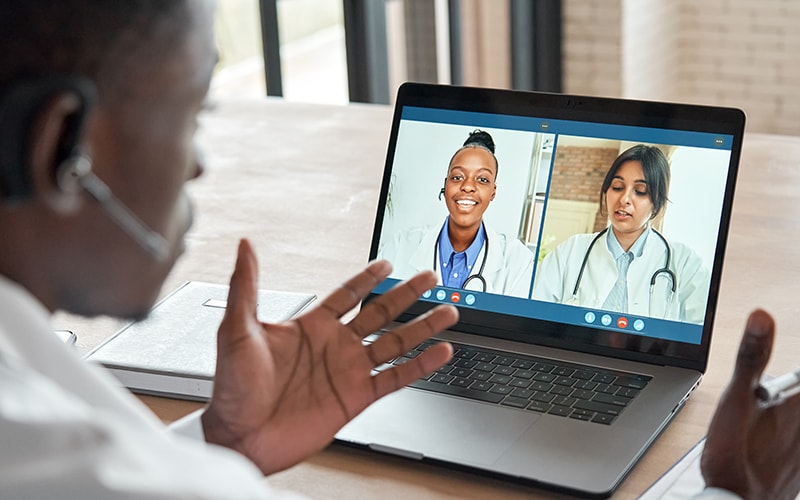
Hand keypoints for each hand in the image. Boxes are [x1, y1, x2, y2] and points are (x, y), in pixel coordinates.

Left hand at [201, 239, 457, 473]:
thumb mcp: (237, 329)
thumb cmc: (231, 386)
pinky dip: (420, 365)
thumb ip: (246, 286)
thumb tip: (245, 246)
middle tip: (429, 277)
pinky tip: (439, 353)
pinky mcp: (356, 397)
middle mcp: (334, 345)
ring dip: (422, 327)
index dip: (367, 278)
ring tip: (448, 311)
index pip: (346, 295)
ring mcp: (348, 371)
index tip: (386, 263)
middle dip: (406, 295)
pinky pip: (395, 378)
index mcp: (310, 326)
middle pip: (380, 313)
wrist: (239, 436)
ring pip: (395, 343)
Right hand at [701, 309, 799, 498]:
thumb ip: (750, 357)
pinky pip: (795, 441)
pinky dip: (785, 433)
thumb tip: (762, 317)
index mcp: (798, 403)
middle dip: (783, 393)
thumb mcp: (735, 399)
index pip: (797, 378)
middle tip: (758, 400)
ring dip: (782, 413)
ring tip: (759, 420)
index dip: (783, 380)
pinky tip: (768, 438)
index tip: (761, 390)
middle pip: (792, 394)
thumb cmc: (733, 455)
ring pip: (794, 419)